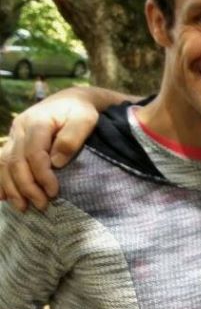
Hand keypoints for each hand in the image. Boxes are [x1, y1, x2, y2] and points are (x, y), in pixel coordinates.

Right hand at [0, 92, 99, 211]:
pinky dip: (1, 180)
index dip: (42, 175)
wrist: (70, 101)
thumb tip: (56, 162)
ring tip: (23, 207)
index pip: (34, 153)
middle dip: (27, 187)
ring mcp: (14, 135)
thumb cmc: (80, 112)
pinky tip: (3, 197)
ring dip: (11, 188)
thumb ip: (72, 138)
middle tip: (42, 205)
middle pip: (16, 161)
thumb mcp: (84, 120)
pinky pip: (1, 162)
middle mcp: (20, 128)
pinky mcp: (13, 142)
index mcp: (37, 121)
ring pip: (4, 164)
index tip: (54, 192)